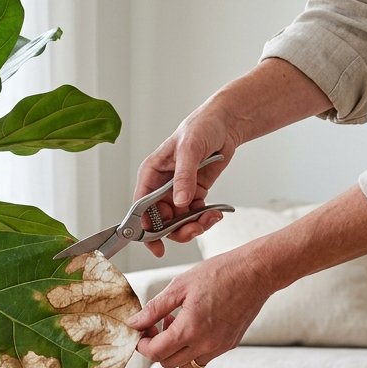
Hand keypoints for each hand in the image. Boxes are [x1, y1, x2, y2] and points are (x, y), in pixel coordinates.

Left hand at [126, 247, 273, 367]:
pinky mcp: (229, 345)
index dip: (142, 344)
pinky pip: (203, 357)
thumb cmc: (220, 273)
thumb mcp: (179, 286)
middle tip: (157, 325)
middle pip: (167, 362)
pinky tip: (193, 325)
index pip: (155, 353)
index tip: (142, 330)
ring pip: (186, 364)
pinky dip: (192, 348)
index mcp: (190, 329)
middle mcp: (206, 344)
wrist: (256, 272)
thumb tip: (134, 323)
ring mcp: (219, 347)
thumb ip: (154, 308)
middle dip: (157, 347)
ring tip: (176, 324)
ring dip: (175, 350)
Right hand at [133, 101, 240, 256]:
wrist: (226, 123)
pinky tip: (215, 214)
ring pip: (178, 221)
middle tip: (194, 230)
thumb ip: (184, 177)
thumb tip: (179, 202)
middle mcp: (160, 186)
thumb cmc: (202, 127)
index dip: (144, 229)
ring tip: (209, 220)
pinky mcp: (194, 194)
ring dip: (193, 226)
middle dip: (176, 229)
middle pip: (160, 220)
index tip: (156, 244)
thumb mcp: (190, 149)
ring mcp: (177, 192)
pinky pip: (194, 215)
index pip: (140, 208)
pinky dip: (204, 219)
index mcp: (151, 174)